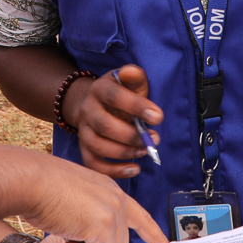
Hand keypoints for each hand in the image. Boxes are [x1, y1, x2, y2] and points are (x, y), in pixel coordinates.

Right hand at [24, 154, 176, 242]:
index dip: (155, 238)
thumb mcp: (73, 200)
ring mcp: (112, 211)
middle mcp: (117, 198)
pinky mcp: (104, 225)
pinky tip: (69, 242)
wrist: (28, 180)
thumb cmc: (39, 188)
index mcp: (109, 190)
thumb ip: (89, 217)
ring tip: (68, 238)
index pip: (140, 217)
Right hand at [67, 64, 162, 179]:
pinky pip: (93, 163)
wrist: (96, 103)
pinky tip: (133, 169)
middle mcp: (88, 109)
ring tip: (145, 151)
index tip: (158, 117)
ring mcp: (84, 130)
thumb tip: (132, 71)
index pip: (114, 95)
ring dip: (123, 152)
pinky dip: (112, 171)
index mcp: (100, 89)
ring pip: (96, 145)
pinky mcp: (85, 148)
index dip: (135, 106)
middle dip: (131, 135)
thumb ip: (134, 76)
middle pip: (103, 125)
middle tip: (154, 138)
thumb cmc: (122, 93)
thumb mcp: (130, 81)